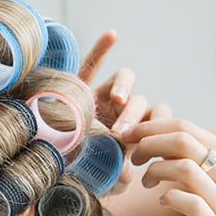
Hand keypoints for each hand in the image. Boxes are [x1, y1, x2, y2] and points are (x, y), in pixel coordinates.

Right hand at [79, 30, 171, 194]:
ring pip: (123, 79)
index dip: (156, 130)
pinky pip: (91, 65)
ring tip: (117, 100)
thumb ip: (119, 176)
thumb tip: (128, 174)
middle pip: (139, 102)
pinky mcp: (81, 89)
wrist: (58, 168)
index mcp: (137, 129)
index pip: (157, 120)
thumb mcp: (106, 179)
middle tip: (119, 135)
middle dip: (133, 118)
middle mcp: (123, 110)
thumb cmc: (85, 173)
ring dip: (123, 86)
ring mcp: (104, 96)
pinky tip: (112, 35)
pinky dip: (101, 50)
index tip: (143, 148)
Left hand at [122, 119, 215, 215]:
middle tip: (132, 157)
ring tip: (145, 182)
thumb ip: (193, 161)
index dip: (152, 127)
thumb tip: (156, 137)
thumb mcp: (214, 184)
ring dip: (154, 171)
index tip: (128, 133)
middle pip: (183, 141)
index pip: (187, 128)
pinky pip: (185, 201)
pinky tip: (161, 203)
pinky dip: (166, 198)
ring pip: (183, 167)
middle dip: (148, 143)